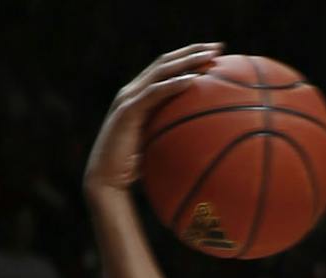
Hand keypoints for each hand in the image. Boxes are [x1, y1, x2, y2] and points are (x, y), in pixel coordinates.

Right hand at [84, 44, 223, 194]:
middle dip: (192, 51)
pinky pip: (154, 94)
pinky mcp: (128, 111)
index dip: (189, 58)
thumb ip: (174, 139)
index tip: (215, 54)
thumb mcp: (159, 150)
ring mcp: (129, 99)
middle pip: (166, 62)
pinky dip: (173, 85)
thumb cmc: (135, 172)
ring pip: (160, 71)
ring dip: (186, 61)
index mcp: (141, 97)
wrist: (107, 181)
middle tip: (218, 47)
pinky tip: (193, 81)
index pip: (167, 69)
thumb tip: (204, 147)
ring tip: (210, 57)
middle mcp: (133, 91)